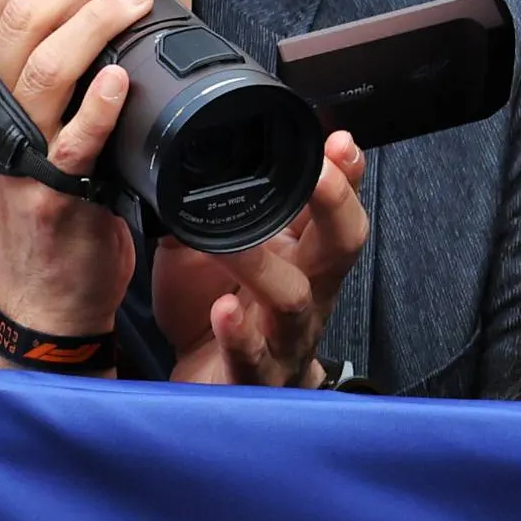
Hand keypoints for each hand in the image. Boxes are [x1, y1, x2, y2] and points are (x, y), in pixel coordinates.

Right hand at [0, 0, 154, 353]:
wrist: (46, 297)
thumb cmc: (48, 209)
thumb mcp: (23, 133)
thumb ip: (31, 79)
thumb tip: (65, 8)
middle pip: (16, 21)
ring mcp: (14, 156)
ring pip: (42, 68)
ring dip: (94, 20)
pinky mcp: (52, 195)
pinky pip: (74, 140)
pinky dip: (98, 104)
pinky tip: (121, 76)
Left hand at [159, 132, 368, 386]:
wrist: (205, 379)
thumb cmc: (212, 309)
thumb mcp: (206, 247)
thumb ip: (203, 208)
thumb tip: (175, 155)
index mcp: (298, 254)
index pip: (335, 208)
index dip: (346, 176)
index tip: (338, 141)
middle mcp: (306, 291)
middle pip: (342, 245)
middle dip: (336, 205)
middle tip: (322, 172)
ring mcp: (285, 335)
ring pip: (294, 298)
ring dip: (265, 268)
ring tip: (234, 246)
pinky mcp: (256, 374)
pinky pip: (254, 354)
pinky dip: (239, 334)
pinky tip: (223, 312)